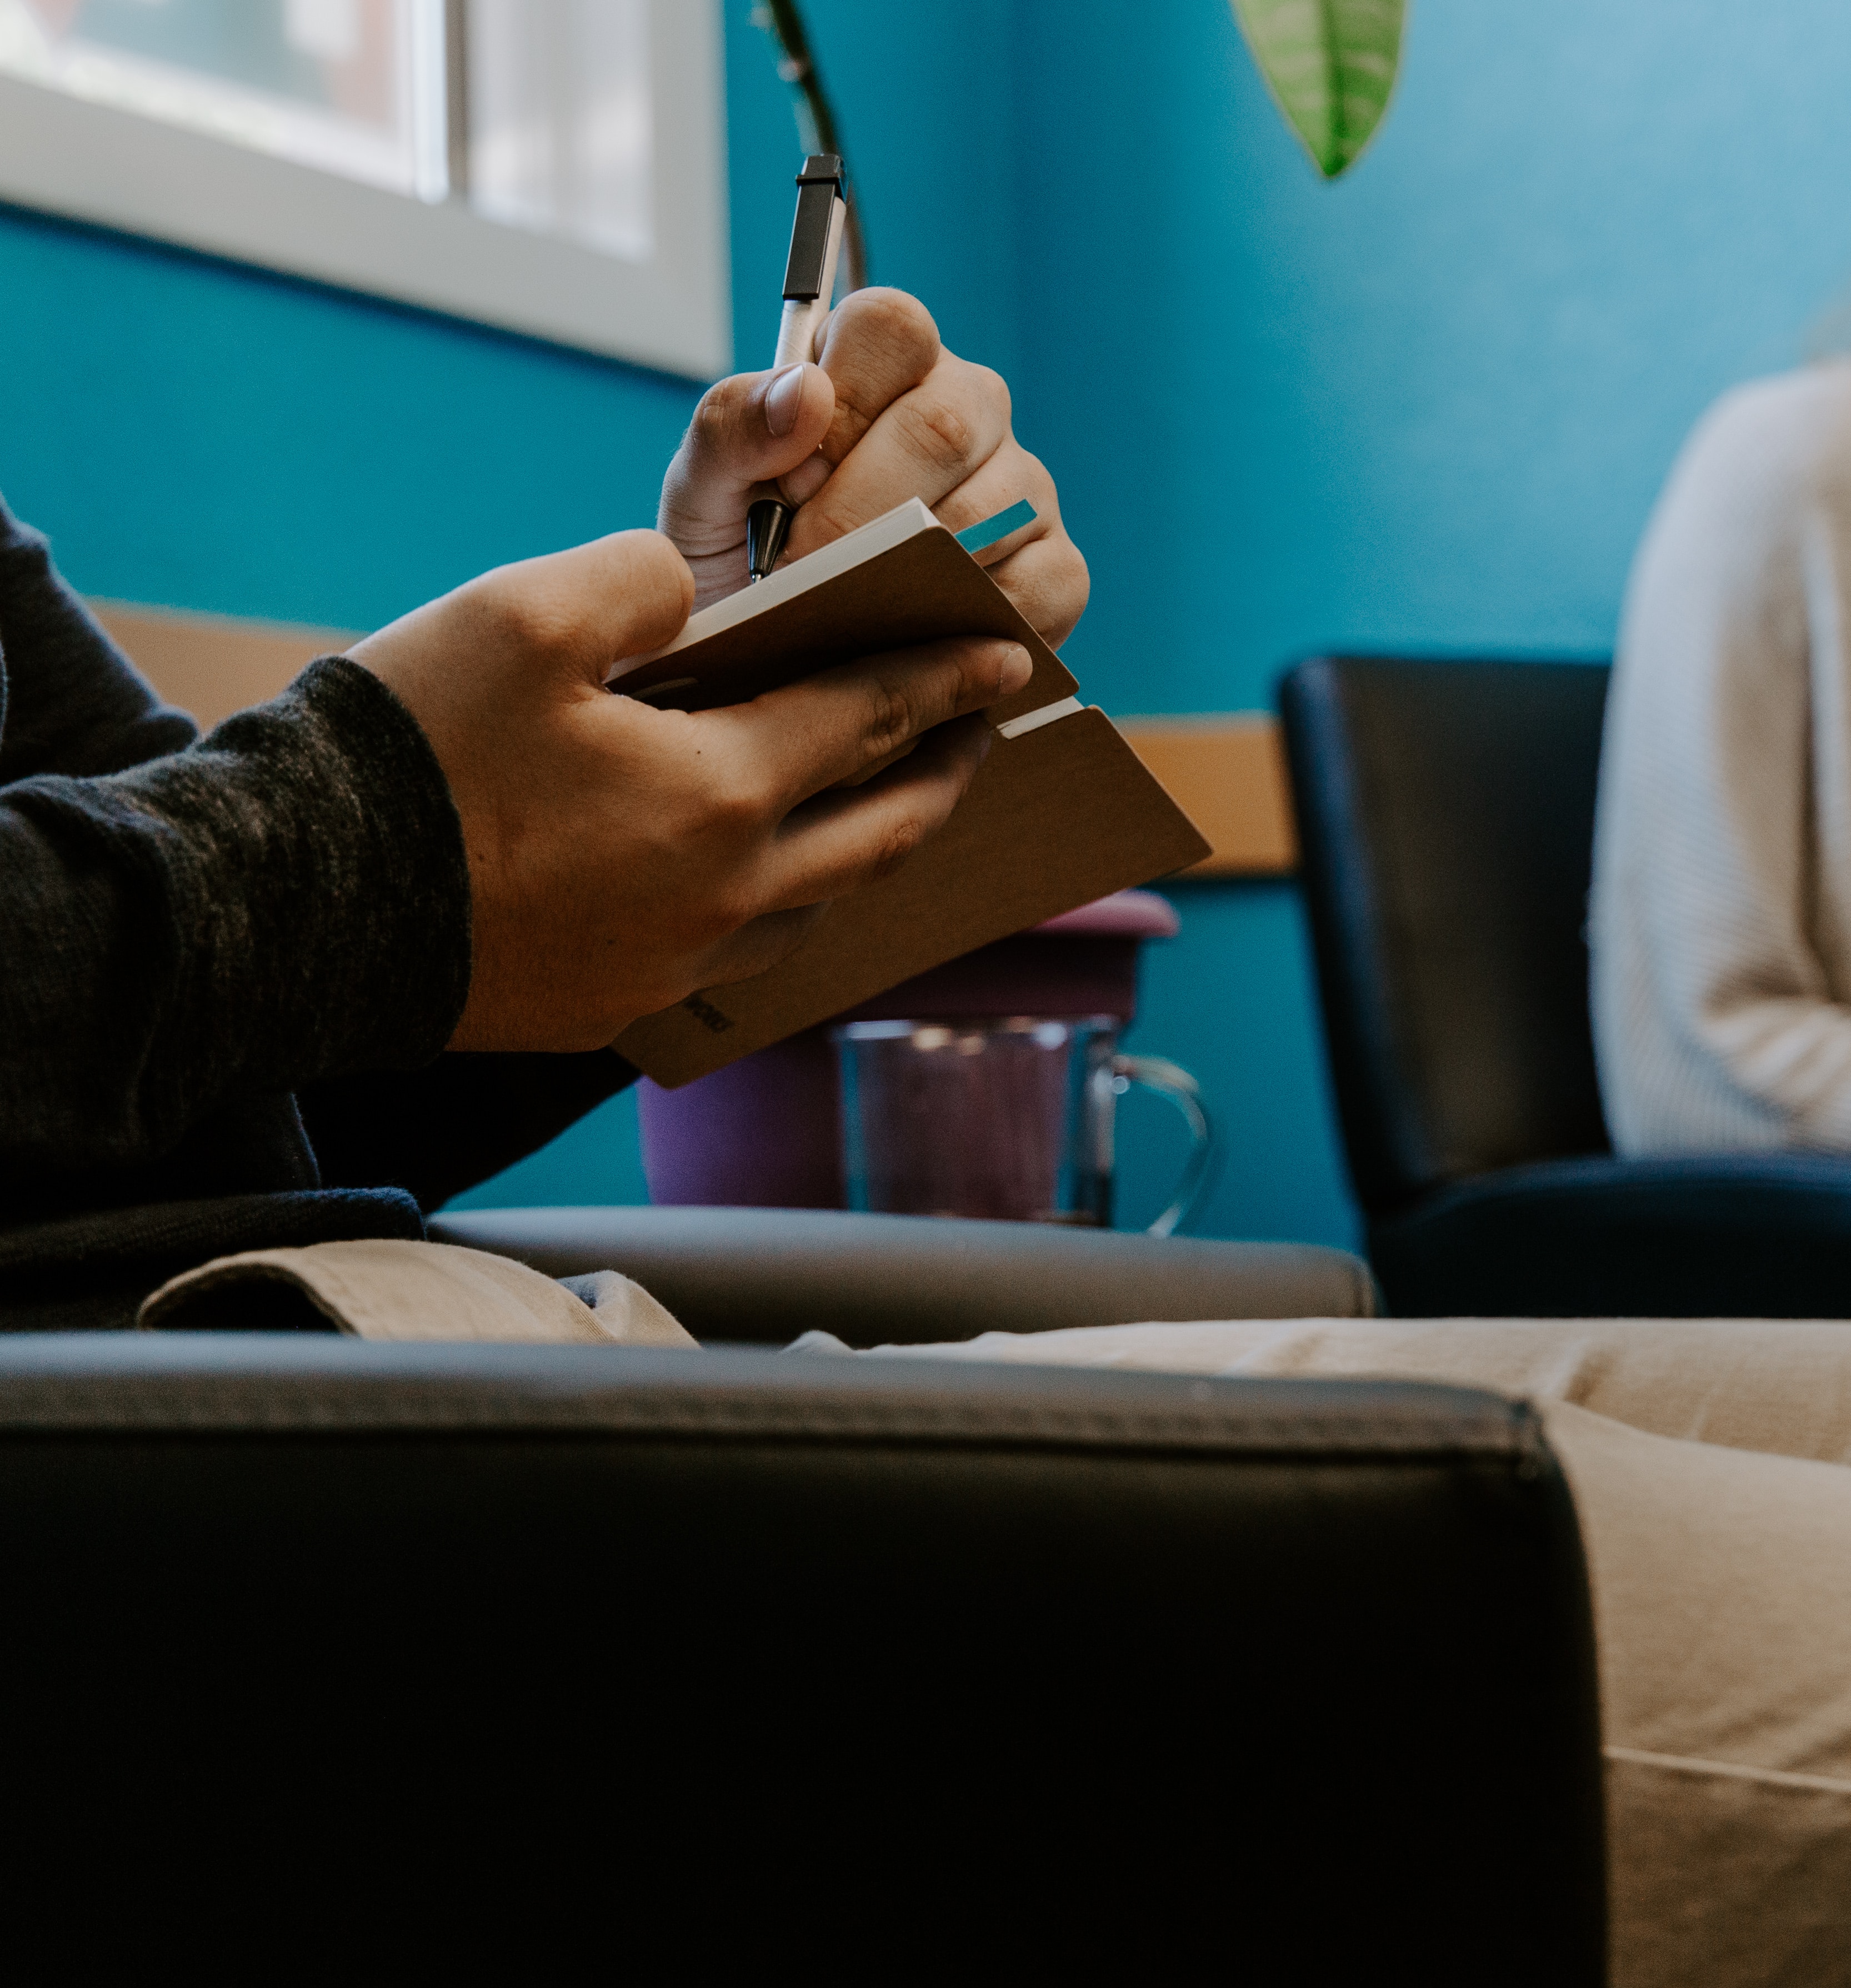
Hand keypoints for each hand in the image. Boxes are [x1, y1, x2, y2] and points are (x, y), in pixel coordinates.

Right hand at [350, 530, 1029, 1052]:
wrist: (299, 905)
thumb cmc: (412, 752)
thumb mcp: (525, 613)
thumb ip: (641, 579)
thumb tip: (691, 588)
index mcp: (724, 794)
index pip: (873, 719)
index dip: (946, 677)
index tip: (1008, 657)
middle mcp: (728, 894)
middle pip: (882, 831)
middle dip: (944, 774)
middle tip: (983, 734)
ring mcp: (676, 961)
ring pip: (820, 902)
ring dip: (868, 845)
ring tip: (885, 799)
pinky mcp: (618, 1002)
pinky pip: (743, 950)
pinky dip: (784, 901)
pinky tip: (770, 874)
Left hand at [656, 288, 1090, 645]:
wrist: (785, 668)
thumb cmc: (744, 563)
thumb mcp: (703, 495)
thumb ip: (731, 429)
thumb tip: (806, 392)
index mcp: (883, 365)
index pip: (892, 326)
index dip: (841, 399)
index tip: (789, 479)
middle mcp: (969, 408)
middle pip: (946, 422)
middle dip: (860, 509)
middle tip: (801, 569)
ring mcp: (1024, 487)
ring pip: (993, 507)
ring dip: (908, 570)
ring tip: (844, 610)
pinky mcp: (1057, 569)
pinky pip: (1038, 587)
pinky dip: (972, 624)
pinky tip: (916, 642)